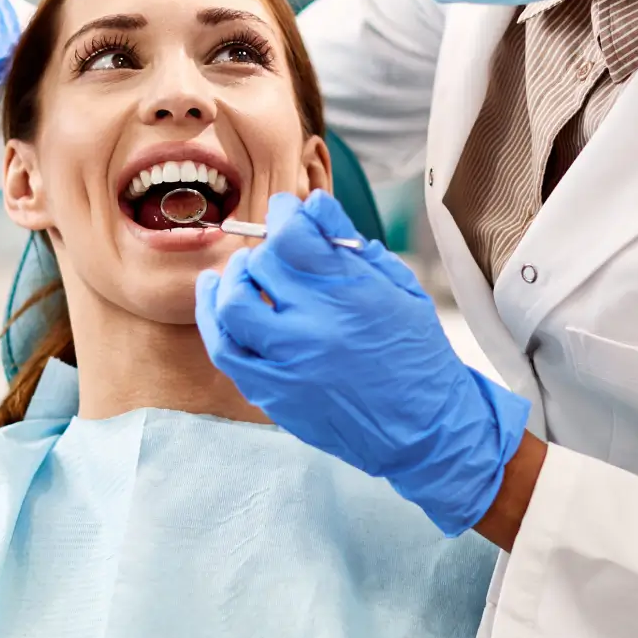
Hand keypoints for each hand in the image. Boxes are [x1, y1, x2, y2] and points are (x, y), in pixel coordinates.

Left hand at [196, 191, 530, 537]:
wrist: (425, 432)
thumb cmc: (418, 357)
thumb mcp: (401, 289)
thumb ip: (352, 246)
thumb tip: (314, 205)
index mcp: (351, 293)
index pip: (294, 234)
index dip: (286, 213)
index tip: (288, 211)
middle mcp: (315, 325)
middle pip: (264, 263)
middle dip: (267, 246)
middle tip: (277, 249)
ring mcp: (289, 362)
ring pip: (234, 303)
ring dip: (234, 277)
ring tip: (242, 269)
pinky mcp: (273, 392)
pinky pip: (225, 349)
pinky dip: (212, 316)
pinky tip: (215, 296)